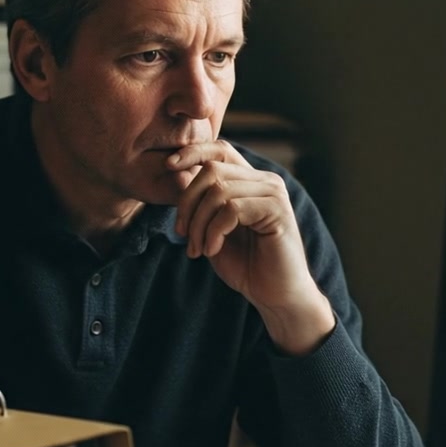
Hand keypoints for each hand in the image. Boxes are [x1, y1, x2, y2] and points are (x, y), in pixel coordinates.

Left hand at [168, 141, 335, 354]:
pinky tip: (212, 250)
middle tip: (184, 235)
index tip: (168, 166)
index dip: (193, 152)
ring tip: (198, 249)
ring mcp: (273, 193)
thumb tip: (176, 174)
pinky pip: (232, 209)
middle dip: (188, 203)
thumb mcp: (213, 230)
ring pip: (218, 191)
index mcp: (250, 181)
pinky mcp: (277, 211)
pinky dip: (214, 232)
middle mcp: (264, 181)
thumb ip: (200, 204)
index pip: (220, 150)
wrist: (276, 295)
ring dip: (199, 224)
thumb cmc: (246, 265)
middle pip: (211, 170)